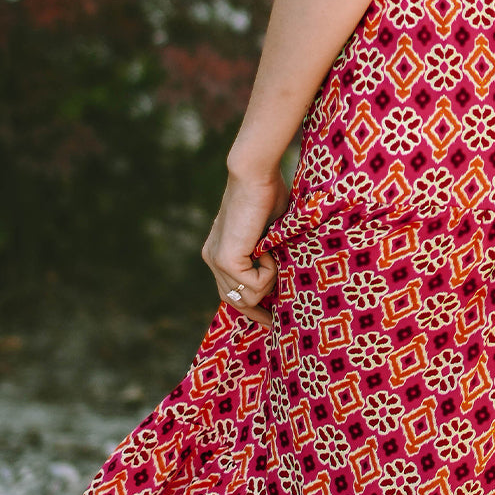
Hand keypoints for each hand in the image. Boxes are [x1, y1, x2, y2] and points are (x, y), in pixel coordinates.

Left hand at [201, 162, 288, 325]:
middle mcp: (211, 259)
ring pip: (248, 296)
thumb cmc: (268, 194)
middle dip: (257, 312)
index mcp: (217, 251)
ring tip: (274, 255)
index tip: (269, 319)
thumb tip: (283, 281)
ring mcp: (216, 261)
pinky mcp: (226, 260)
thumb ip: (266, 255)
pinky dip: (269, 271)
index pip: (228, 292)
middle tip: (277, 320)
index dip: (248, 308)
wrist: (255, 175)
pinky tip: (268, 248)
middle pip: (234, 301)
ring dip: (270, 280)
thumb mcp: (267, 233)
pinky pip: (256, 285)